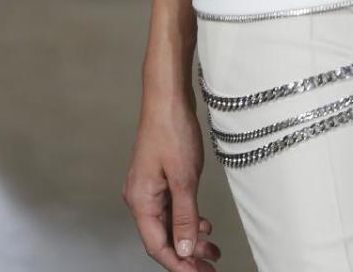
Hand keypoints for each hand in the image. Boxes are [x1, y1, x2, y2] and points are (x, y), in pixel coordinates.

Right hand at [122, 93, 220, 269]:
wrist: (167, 97)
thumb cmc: (171, 130)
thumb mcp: (184, 178)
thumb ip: (184, 216)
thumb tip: (184, 249)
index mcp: (141, 201)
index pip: (157, 245)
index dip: (177, 264)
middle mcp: (140, 197)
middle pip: (163, 237)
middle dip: (187, 254)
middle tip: (210, 266)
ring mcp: (148, 187)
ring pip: (169, 223)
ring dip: (189, 237)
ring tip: (212, 249)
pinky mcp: (158, 177)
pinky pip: (171, 207)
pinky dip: (187, 218)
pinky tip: (202, 224)